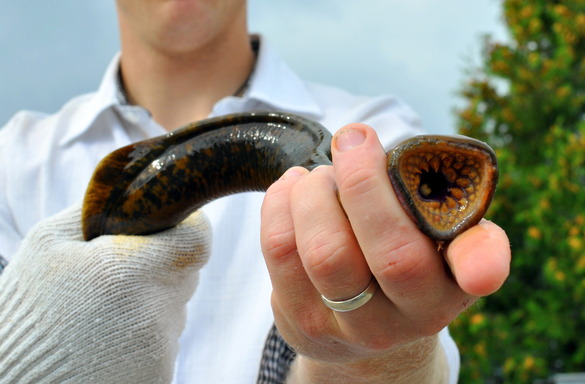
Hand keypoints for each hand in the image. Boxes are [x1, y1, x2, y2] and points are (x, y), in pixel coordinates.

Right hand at [0, 203, 209, 383]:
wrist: (16, 379)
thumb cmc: (29, 305)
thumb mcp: (49, 241)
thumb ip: (102, 207)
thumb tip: (140, 189)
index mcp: (126, 273)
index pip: (197, 239)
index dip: (187, 227)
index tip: (166, 226)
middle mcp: (152, 315)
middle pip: (186, 271)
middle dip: (161, 263)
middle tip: (121, 271)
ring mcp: (159, 351)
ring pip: (175, 306)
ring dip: (151, 299)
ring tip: (107, 310)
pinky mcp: (159, 376)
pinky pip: (165, 339)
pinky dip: (145, 333)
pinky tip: (112, 337)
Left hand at [260, 124, 509, 382]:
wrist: (361, 319)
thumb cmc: (400, 257)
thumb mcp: (435, 240)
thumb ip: (440, 206)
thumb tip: (409, 166)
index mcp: (451, 284)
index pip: (474, 272)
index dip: (484, 265)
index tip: (480, 269)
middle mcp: (407, 315)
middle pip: (390, 253)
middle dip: (363, 181)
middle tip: (352, 140)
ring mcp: (349, 325)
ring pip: (325, 251)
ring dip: (315, 192)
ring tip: (319, 177)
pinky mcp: (299, 319)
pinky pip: (280, 248)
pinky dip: (281, 201)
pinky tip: (294, 189)